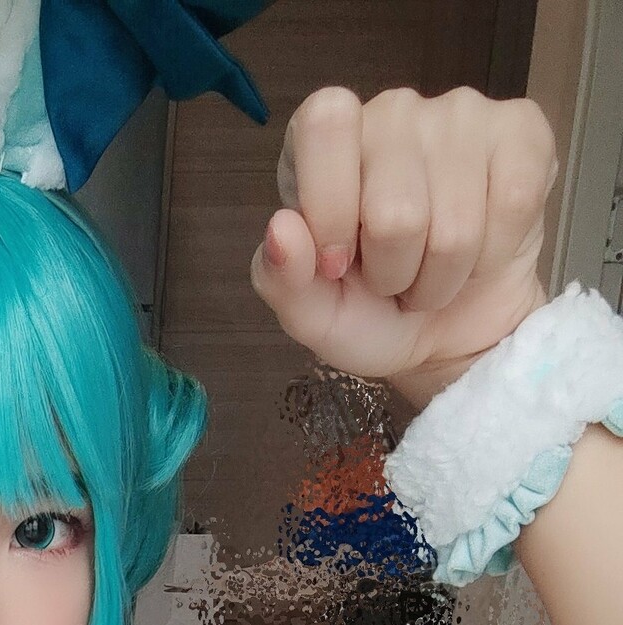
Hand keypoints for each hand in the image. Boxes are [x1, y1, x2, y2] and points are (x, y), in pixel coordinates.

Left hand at [249, 86, 557, 408]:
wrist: (450, 332)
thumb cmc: (371, 314)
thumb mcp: (313, 315)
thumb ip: (281, 279)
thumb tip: (281, 229)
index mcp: (322, 142)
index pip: (325, 125)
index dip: (333, 207)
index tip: (340, 263)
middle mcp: (389, 113)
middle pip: (395, 209)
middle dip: (395, 271)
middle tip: (394, 277)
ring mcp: (459, 113)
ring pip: (455, 224)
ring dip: (442, 275)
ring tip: (432, 271)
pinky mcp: (520, 131)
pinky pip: (512, 203)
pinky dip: (491, 256)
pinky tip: (479, 253)